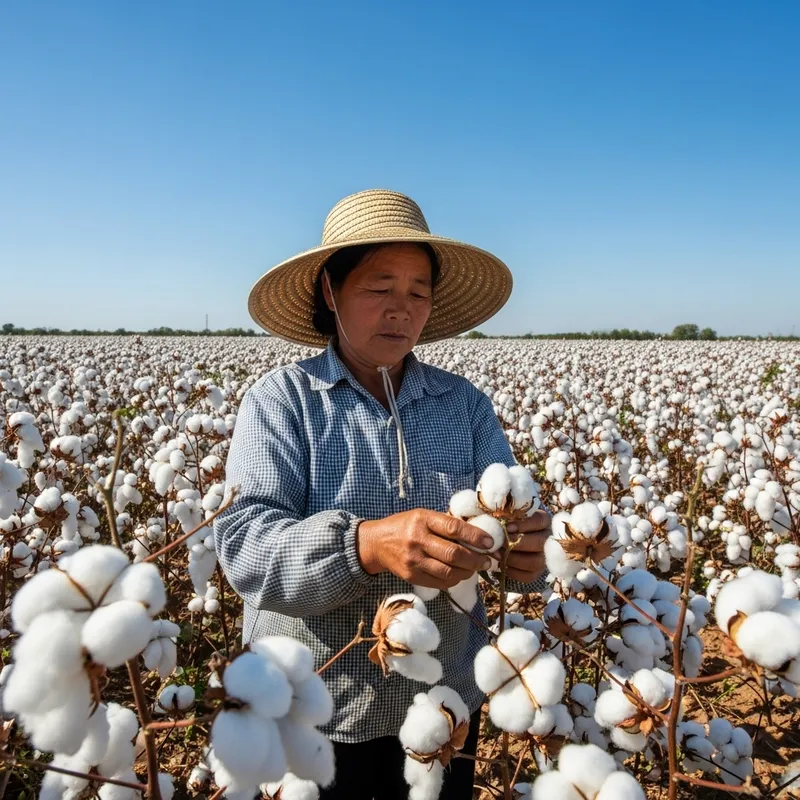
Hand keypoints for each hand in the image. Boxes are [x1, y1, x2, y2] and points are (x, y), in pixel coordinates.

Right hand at [356, 509, 495, 588]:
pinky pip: (439, 582)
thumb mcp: (423, 516)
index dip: (475, 536)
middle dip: (476, 559)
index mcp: (423, 519)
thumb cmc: (406, 526)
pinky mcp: (411, 576)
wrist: (377, 543)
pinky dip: (454, 580)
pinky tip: (460, 574)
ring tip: (475, 568)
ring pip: (449, 572)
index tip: (490, 542)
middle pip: (454, 554)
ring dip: (468, 572)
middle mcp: (417, 539)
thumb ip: (446, 523)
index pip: (454, 528)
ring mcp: (414, 560)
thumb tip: (478, 532)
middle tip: (487, 560)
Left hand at [494, 510, 550, 582]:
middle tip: (500, 543)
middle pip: (539, 542)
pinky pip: (529, 576)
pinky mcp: (538, 572)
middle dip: (517, 543)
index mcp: (544, 521)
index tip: (508, 527)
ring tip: (498, 554)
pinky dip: (513, 572)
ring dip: (513, 559)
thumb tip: (496, 522)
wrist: (511, 541)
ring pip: (535, 561)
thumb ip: (506, 517)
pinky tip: (502, 565)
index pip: (540, 521)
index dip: (525, 525)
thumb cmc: (509, 525)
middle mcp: (548, 539)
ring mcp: (545, 557)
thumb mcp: (510, 517)